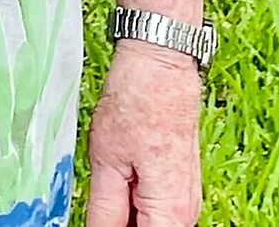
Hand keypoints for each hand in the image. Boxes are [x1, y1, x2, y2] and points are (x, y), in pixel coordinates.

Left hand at [85, 41, 202, 225]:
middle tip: (95, 200)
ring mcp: (183, 198)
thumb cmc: (138, 103)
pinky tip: (113, 179)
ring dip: (122, 213)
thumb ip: (103, 208)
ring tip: (104, 182)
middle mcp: (185, 212)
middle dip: (116, 221)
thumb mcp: (107, 161)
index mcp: (170, 213)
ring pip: (146, 220)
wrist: (159, 67)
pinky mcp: (175, 183)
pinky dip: (130, 201)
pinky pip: (152, 206)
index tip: (94, 217)